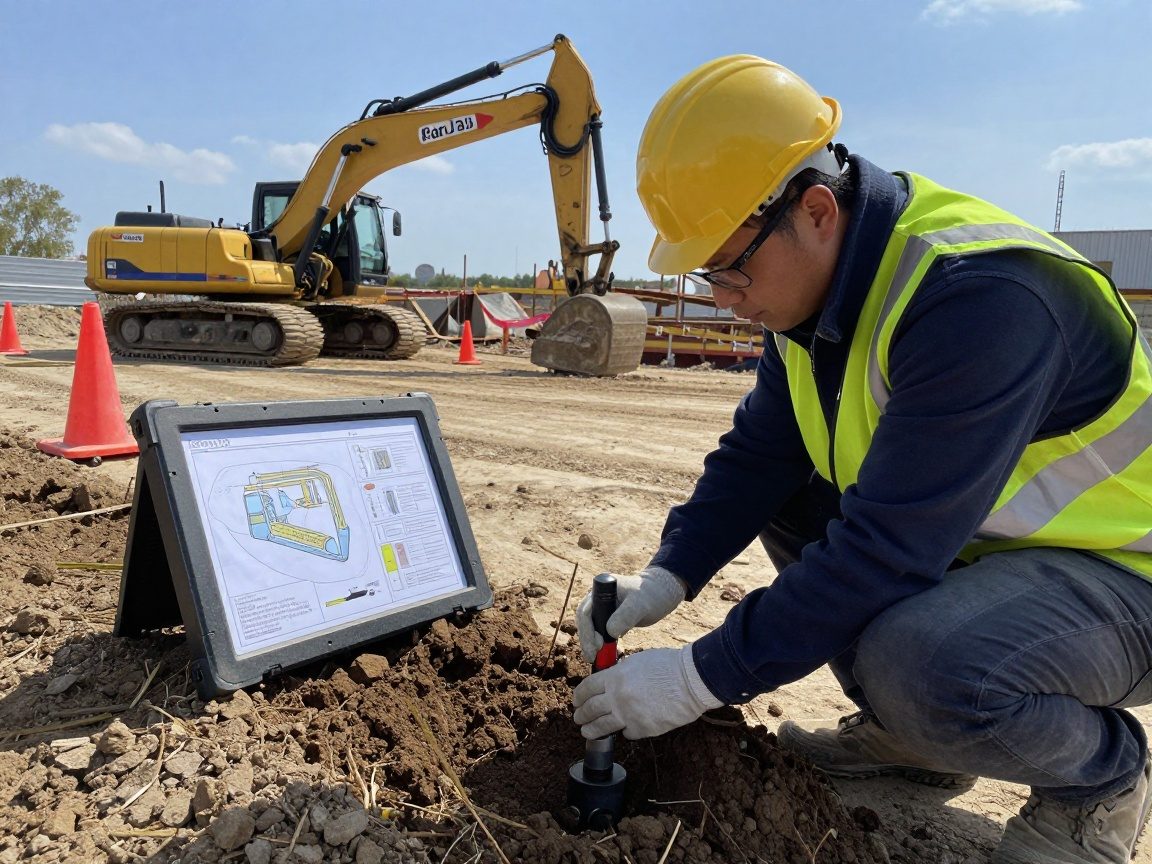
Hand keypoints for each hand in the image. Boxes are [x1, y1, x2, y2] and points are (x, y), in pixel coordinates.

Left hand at [572, 645, 722, 739]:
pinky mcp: (642, 729)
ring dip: (591, 730)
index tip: (576, 700)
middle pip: (590, 709)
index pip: (587, 688)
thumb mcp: (637, 661)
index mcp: (615, 677)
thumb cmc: (668, 666)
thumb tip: (610, 681)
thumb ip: (620, 673)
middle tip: (578, 718)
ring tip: (587, 732)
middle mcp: (617, 697)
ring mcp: (628, 715)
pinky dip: (624, 731)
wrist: (691, 681)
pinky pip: (626, 733)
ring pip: (602, 726)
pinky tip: (625, 729)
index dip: (579, 695)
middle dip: (581, 715)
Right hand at [575, 566, 685, 662]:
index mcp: (600, 590)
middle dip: (587, 641)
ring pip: (591, 629)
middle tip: (593, 658)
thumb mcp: (640, 605)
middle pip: (585, 622)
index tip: (597, 645)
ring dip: (593, 645)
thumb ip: (625, 616)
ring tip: (598, 660)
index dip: (587, 630)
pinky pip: (600, 633)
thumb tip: (609, 632)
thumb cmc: (652, 594)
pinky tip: (608, 655)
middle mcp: (597, 598)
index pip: (585, 612)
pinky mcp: (609, 618)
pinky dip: (602, 645)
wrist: (661, 593)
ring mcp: (602, 608)